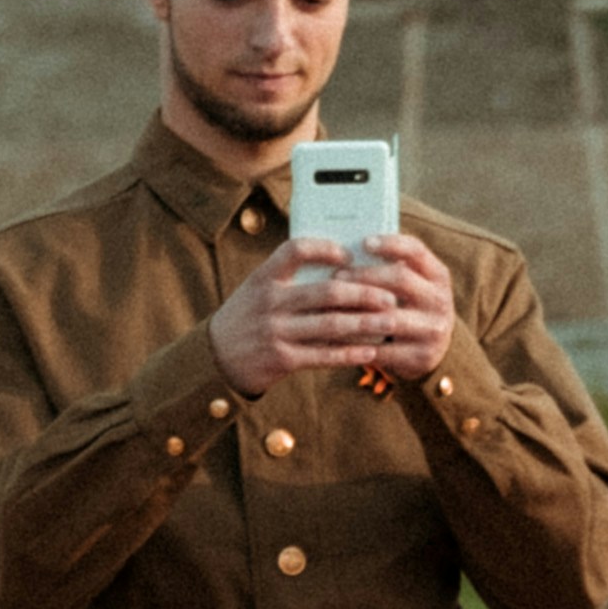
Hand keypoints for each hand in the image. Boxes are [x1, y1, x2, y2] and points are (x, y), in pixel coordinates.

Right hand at [208, 234, 403, 396]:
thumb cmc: (248, 318)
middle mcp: (270, 301)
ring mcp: (276, 331)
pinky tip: (370, 351)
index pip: (295, 250)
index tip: (349, 254)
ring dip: (365, 324)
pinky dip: (350, 353)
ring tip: (389, 322)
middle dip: (363, 294)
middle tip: (389, 296)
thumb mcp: (258, 290)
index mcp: (264, 277)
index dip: (325, 249)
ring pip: (330, 325)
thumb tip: (338, 270)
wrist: (217, 357)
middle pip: (326, 292)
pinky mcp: (282, 359)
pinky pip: (323, 356)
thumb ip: (289, 279)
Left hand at [347, 232, 455, 379]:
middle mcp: (441, 301)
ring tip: (333, 307)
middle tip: (337, 276)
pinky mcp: (422, 357)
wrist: (433, 349)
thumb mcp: (412, 284)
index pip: (416, 251)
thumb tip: (346, 249)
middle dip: (365, 276)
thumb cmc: (409, 306)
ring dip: (357, 311)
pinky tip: (337, 336)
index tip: (364, 243)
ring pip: (390, 317)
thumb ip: (390, 266)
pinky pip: (384, 349)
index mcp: (438, 276)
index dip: (391, 244)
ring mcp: (434, 330)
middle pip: (401, 279)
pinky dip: (358, 343)